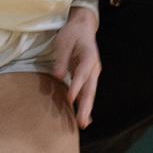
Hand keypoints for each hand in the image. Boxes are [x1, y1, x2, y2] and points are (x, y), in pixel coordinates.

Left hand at [53, 6, 100, 128]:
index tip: (70, 99)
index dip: (76, 86)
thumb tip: (58, 75)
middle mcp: (94, 67)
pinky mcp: (88, 77)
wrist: (83, 28)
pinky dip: (86, 104)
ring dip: (87, 108)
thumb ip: (61, 59)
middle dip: (86, 106)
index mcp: (89, 57)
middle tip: (81, 121)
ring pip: (90, 93)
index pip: (82, 74)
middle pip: (90, 88)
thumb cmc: (72, 34)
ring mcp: (93, 73)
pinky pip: (87, 92)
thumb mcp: (64, 42)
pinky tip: (84, 117)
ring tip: (83, 124)